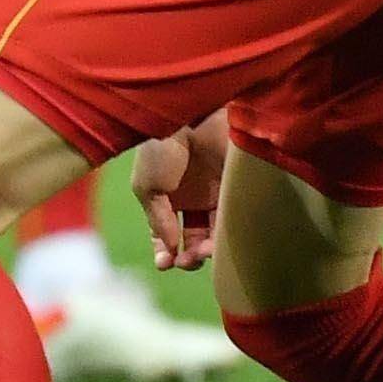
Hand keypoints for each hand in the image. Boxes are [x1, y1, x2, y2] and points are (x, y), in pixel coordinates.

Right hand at [132, 111, 229, 272]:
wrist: (190, 117)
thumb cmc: (161, 148)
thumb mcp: (147, 187)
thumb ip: (158, 221)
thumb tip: (170, 249)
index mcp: (166, 196)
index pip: (165, 234)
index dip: (164, 252)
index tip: (163, 264)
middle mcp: (192, 198)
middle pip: (192, 240)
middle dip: (187, 257)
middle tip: (183, 260)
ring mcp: (215, 195)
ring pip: (214, 237)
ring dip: (205, 253)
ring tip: (198, 253)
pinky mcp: (236, 192)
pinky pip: (232, 223)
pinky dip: (223, 240)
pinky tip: (212, 245)